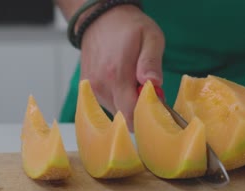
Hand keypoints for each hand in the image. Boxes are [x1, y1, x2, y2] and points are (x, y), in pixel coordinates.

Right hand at [79, 5, 164, 130]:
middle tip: (148, 91)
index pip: (132, 113)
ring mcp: (92, 89)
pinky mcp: (87, 90)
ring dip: (128, 104)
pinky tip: (122, 83)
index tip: (157, 102)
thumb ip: (151, 62)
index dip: (148, 113)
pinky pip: (107, 105)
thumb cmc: (129, 28)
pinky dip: (118, 99)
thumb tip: (153, 84)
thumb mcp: (151, 37)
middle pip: (125, 117)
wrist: (100, 19)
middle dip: (140, 111)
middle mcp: (101, 86)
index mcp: (117, 75)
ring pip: (116, 112)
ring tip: (133, 83)